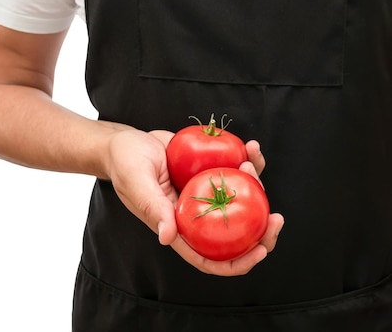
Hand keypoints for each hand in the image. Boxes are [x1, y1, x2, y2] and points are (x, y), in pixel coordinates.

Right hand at [106, 129, 283, 275]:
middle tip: (278, 217)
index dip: (237, 262)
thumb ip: (152, 208)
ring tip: (251, 160)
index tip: (260, 251)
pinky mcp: (207, 171)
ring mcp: (203, 193)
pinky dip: (245, 159)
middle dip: (261, 231)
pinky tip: (249, 146)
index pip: (208, 257)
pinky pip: (233, 170)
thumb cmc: (124, 163)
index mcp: (177, 226)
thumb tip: (167, 238)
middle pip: (234, 234)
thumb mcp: (136, 183)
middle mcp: (194, 214)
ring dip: (255, 184)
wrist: (126, 140)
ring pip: (240, 199)